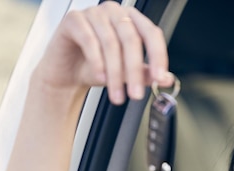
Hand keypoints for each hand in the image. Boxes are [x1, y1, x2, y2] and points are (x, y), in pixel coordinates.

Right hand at [36, 1, 174, 104]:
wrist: (65, 74)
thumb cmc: (95, 69)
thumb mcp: (124, 74)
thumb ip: (146, 74)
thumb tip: (168, 78)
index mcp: (131, 19)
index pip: (151, 33)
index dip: (158, 56)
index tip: (160, 78)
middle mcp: (114, 11)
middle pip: (131, 39)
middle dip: (134, 71)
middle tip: (135, 95)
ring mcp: (93, 12)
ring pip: (111, 43)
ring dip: (115, 73)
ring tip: (116, 95)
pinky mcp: (73, 19)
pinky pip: (89, 40)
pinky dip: (97, 62)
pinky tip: (100, 78)